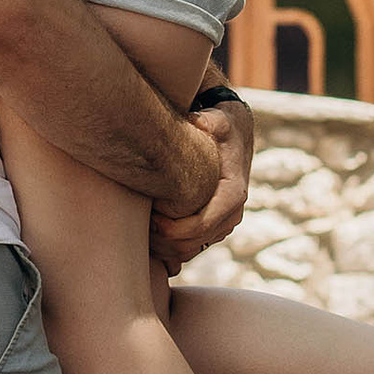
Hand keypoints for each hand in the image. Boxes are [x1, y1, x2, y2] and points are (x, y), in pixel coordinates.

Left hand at [151, 95, 252, 274]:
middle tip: (138, 222)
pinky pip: (188, 249)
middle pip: (192, 244)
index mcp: (232, 194)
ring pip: (188, 251)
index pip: (202, 225)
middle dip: (163, 240)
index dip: (173, 228)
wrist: (235, 137)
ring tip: (140, 227)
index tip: (151, 216)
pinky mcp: (212, 228)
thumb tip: (196, 122)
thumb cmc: (222, 129)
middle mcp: (231, 214)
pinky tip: (148, 231)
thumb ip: (209, 122)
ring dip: (163, 247)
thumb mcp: (218, 121)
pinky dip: (167, 248)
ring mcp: (222, 224)